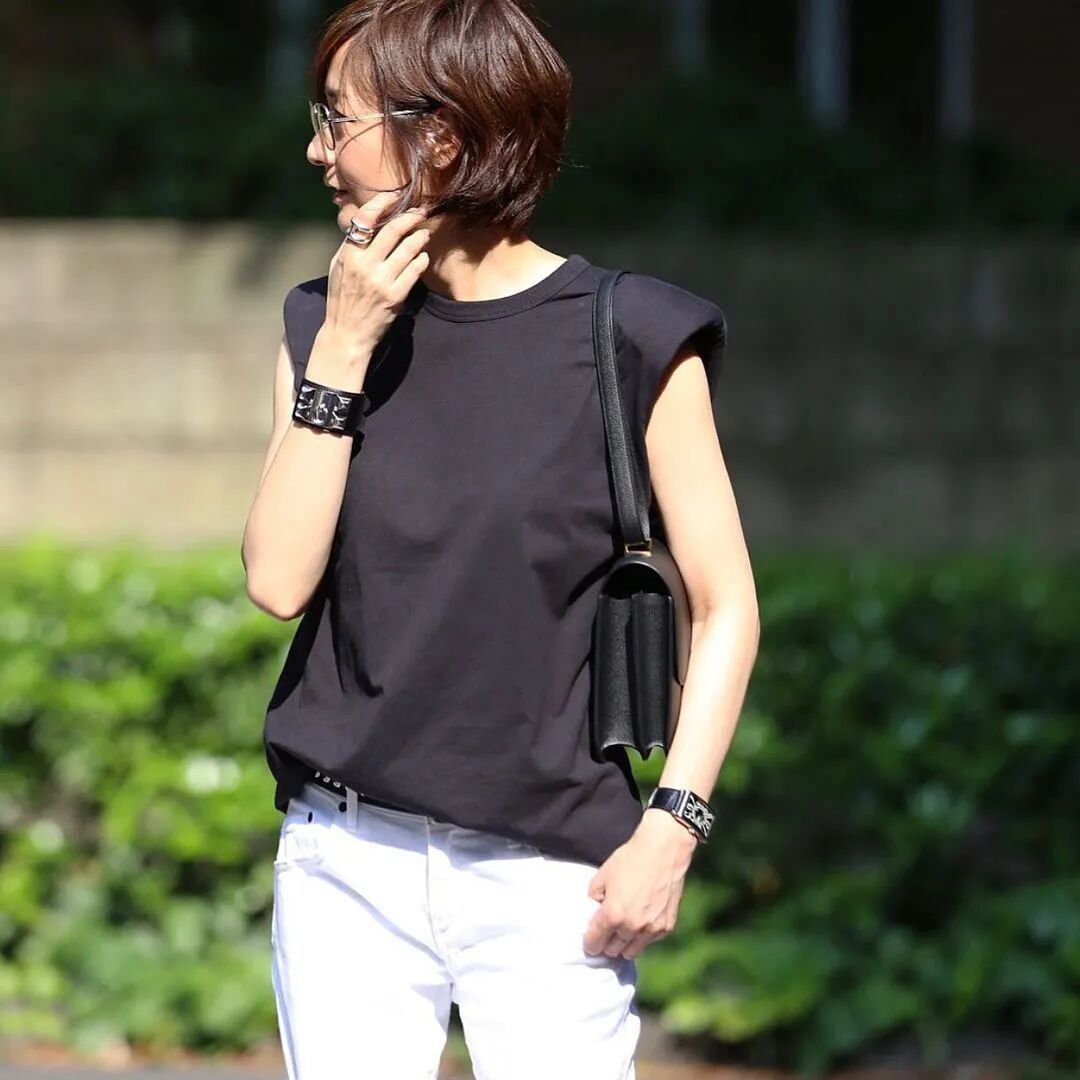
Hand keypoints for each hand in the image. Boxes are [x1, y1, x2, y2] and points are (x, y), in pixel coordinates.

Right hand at [322, 190, 431, 357]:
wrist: (347, 334)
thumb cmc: (342, 298)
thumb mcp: (338, 267)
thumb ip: (353, 245)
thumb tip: (371, 221)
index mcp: (348, 255)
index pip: (365, 219)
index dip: (381, 203)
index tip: (394, 196)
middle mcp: (364, 266)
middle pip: (392, 230)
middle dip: (410, 217)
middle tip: (420, 212)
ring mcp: (381, 281)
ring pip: (408, 249)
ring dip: (419, 237)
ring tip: (424, 233)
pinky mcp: (396, 296)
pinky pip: (414, 270)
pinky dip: (421, 260)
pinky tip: (422, 257)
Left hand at [583, 808, 698, 959]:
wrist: (663, 850)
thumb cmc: (630, 859)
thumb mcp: (602, 875)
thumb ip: (594, 897)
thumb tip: (594, 910)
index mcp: (612, 915)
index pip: (594, 943)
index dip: (589, 943)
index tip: (589, 941)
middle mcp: (632, 927)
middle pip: (612, 950)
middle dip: (606, 944)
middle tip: (605, 934)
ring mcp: (651, 929)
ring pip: (632, 951)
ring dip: (624, 944)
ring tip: (622, 931)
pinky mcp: (667, 926)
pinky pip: (650, 941)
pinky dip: (643, 936)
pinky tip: (640, 921)